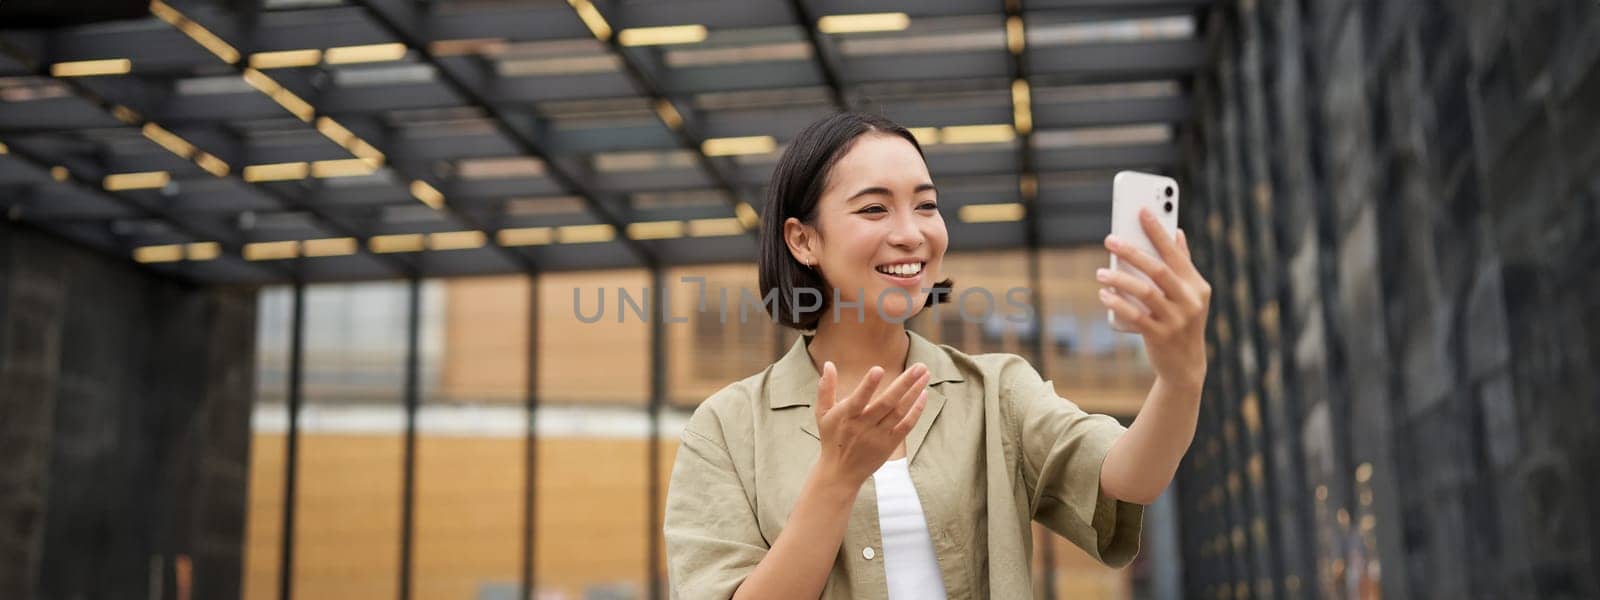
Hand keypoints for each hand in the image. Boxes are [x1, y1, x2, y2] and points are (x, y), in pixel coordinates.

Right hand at [813, 362, 929, 485]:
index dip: (868, 385)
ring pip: (900, 411)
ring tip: (925, 374)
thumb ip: (826, 388)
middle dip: (905, 383)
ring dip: (914, 392)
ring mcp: (879, 436)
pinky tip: (924, 394)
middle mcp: (864, 426)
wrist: (840, 472)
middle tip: (919, 366)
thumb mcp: (823, 413)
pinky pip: (906, 426)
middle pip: (887, 402)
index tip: (879, 369)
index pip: (858, 399)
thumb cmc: (832, 438)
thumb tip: (829, 363)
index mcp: (847, 416)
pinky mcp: (890, 444)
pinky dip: (916, 411)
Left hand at [1098, 207, 1212, 389]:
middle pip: (1158, 270)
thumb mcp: (1188, 294)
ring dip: (1120, 279)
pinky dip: (1118, 304)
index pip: (1175, 253)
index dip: (1158, 231)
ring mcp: (1177, 320)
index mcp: (1197, 285)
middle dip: (1133, 251)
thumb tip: (1176, 231)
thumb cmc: (1182, 321)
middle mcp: (1190, 301)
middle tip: (1110, 240)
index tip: (1141, 210)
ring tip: (1100, 273)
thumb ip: (1182, 264)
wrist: (1185, 365)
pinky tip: (1104, 295)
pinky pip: (1135, 316)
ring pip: (1145, 292)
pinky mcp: (1161, 336)